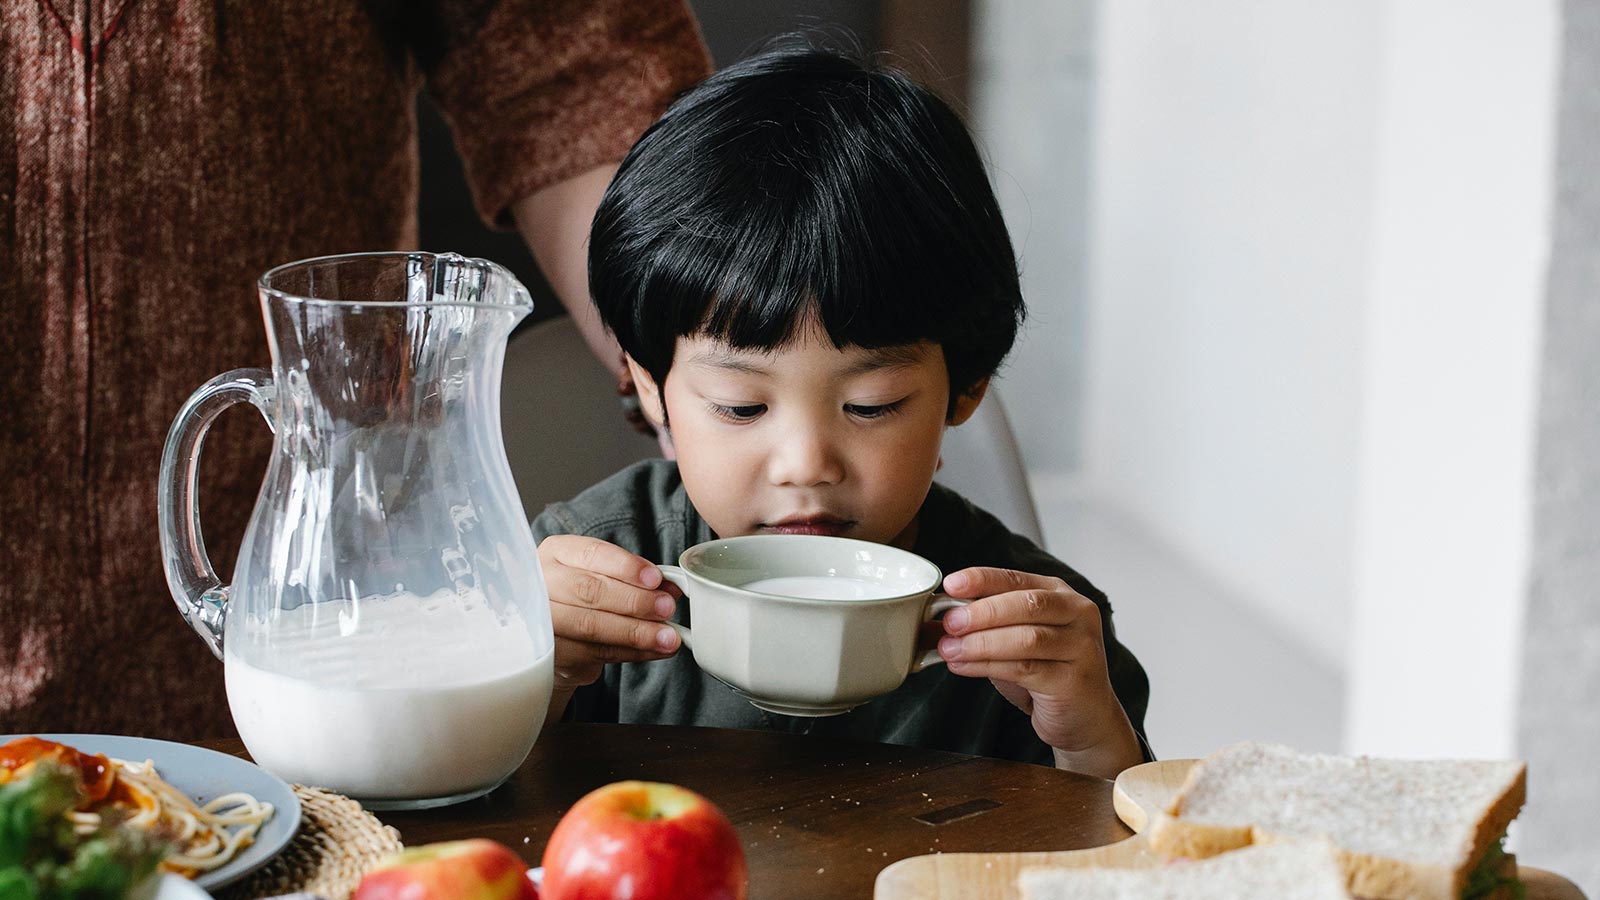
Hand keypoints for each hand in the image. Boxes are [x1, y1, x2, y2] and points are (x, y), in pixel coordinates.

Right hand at [539, 535, 680, 706]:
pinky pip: (594, 653)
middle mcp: (542, 582)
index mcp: (557, 552)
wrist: (558, 636)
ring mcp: (539, 619)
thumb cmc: (584, 598)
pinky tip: (654, 650)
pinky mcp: (549, 653)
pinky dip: (631, 653)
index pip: (592, 553)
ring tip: (667, 637)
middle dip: (634, 601)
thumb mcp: (608, 578)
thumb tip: (670, 588)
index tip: (655, 578)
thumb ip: (637, 579)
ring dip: (636, 632)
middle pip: (588, 590)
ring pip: (590, 625)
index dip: (625, 566)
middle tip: (666, 608)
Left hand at [937, 567, 1142, 778]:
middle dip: (981, 612)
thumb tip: (937, 619)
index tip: (951, 584)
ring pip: (1026, 638)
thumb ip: (986, 625)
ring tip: (950, 649)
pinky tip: (964, 667)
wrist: (1085, 718)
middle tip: (949, 623)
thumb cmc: (1047, 673)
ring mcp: (1081, 646)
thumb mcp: (1015, 640)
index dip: (982, 579)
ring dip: (981, 643)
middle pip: (1026, 604)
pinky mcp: (1075, 680)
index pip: (1017, 578)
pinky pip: (1025, 669)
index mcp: (1060, 594)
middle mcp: (1077, 614)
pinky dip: (988, 666)